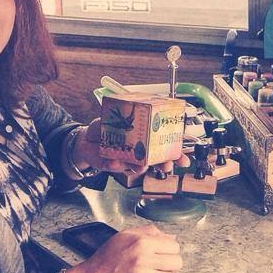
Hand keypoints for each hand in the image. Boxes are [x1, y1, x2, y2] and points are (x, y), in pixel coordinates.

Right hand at [65, 224, 182, 272]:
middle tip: (160, 264)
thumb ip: (149, 232)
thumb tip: (171, 237)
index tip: (163, 252)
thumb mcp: (125, 236)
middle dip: (170, 263)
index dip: (170, 249)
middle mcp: (143, 259)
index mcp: (141, 243)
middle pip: (177, 263)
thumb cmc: (106, 258)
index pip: (174, 246)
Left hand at [73, 120, 188, 175]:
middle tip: (168, 165)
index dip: (176, 156)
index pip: (164, 150)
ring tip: (143, 164)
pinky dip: (116, 165)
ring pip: (138, 168)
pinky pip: (114, 167)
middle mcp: (138, 154)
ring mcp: (126, 161)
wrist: (87, 139)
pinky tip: (116, 162)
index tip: (185, 161)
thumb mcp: (121, 114)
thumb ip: (130, 111)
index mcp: (145, 142)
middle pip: (155, 163)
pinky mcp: (110, 165)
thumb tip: (140, 105)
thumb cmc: (108, 127)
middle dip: (164, 165)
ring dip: (142, 167)